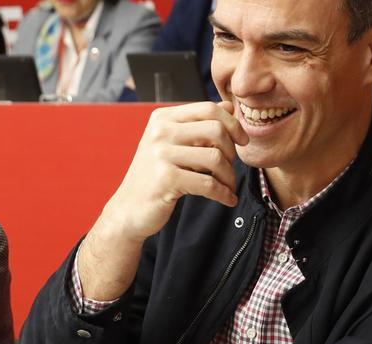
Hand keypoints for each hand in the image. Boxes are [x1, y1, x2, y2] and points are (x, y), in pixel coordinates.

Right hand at [93, 100, 247, 242]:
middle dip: (231, 151)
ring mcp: (161, 155)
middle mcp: (159, 132)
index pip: (209, 109)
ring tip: (228, 186)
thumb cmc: (156, 176)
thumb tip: (228, 105)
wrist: (129, 209)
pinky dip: (224, 194)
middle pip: (216, 130)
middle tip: (229, 167)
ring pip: (215, 157)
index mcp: (162, 118)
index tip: (242, 140)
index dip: (232, 124)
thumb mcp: (173, 144)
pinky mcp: (166, 179)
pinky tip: (228, 199)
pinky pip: (209, 184)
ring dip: (229, 176)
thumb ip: (199, 124)